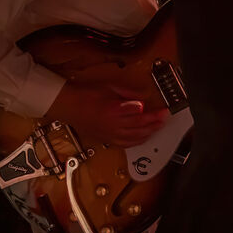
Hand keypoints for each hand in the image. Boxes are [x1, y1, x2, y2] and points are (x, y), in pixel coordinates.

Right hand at [46, 82, 168, 147]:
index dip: (155, 114)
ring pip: (134, 138)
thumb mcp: (111, 88)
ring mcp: (108, 135)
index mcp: (115, 112)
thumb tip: (143, 99)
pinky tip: (142, 138)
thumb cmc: (87, 94)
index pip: (141, 116)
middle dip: (155, 124)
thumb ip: (129, 94)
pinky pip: (124, 144)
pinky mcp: (105, 139)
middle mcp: (112, 126)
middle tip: (164, 119)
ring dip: (148, 134)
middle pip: (140, 128)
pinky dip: (136, 142)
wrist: (68, 105)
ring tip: (157, 128)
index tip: (164, 111)